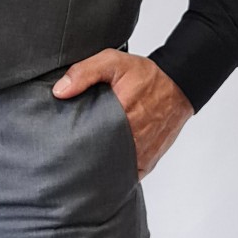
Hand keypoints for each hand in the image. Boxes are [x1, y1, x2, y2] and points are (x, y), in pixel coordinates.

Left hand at [51, 49, 193, 176]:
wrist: (178, 85)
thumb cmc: (146, 75)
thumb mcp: (113, 62)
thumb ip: (84, 73)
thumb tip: (59, 92)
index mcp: (122, 116)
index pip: (89, 139)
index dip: (74, 142)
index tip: (64, 141)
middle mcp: (133, 139)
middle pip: (99, 158)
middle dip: (84, 157)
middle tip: (70, 153)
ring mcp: (141, 154)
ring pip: (113, 170)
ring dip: (99, 167)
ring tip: (85, 161)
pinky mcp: (148, 162)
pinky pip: (127, 176)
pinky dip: (116, 173)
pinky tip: (104, 166)